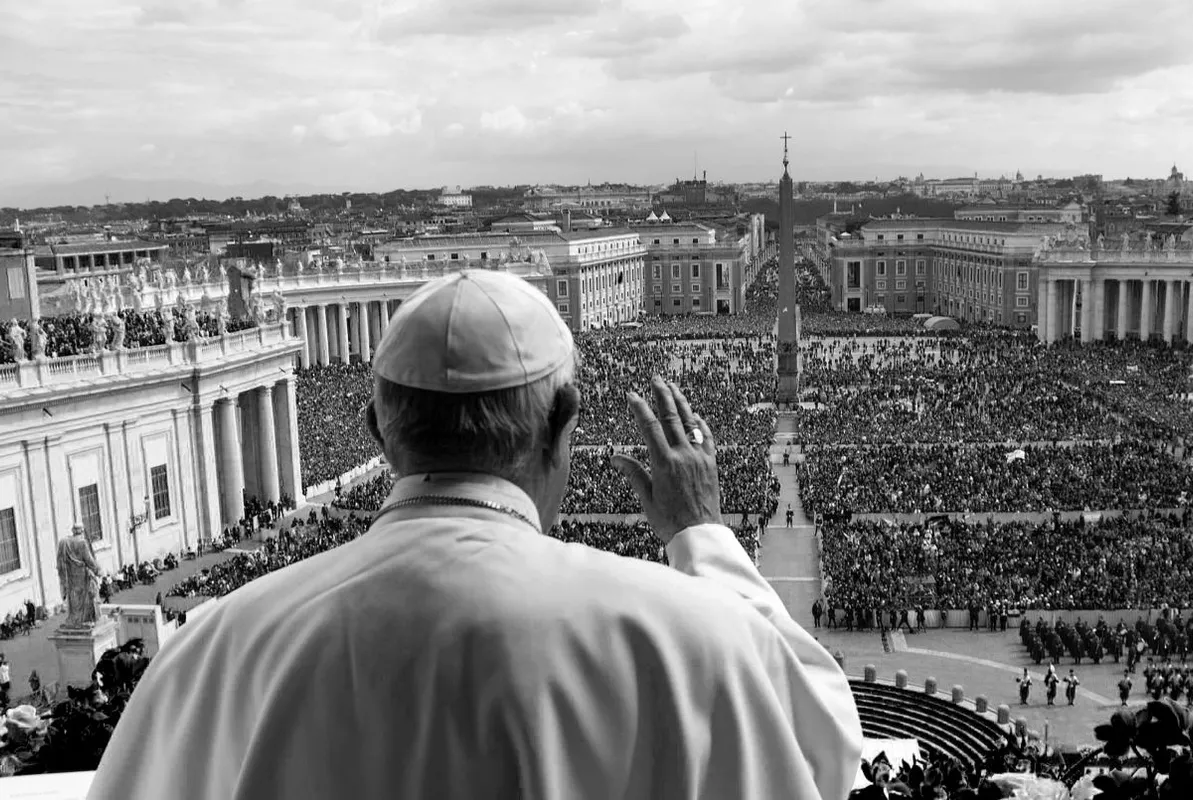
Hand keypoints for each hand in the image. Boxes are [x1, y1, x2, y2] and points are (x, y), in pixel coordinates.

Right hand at [611, 376, 721, 543]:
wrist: (700, 534)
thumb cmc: (670, 521)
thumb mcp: (647, 498)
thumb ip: (633, 473)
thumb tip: (615, 458)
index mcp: (664, 463)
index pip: (650, 427)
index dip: (640, 408)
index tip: (632, 394)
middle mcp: (684, 455)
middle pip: (672, 417)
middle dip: (662, 395)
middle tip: (656, 379)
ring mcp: (700, 458)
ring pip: (690, 423)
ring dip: (681, 403)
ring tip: (673, 388)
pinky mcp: (711, 463)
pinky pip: (707, 437)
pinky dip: (700, 424)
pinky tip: (695, 415)